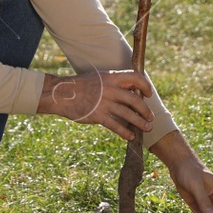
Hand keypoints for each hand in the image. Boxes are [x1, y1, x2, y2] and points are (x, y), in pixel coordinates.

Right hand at [37, 70, 153, 141]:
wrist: (62, 94)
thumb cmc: (81, 86)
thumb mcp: (99, 77)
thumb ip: (114, 82)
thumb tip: (130, 89)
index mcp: (111, 77)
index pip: (135, 77)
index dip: (145, 86)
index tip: (148, 94)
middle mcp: (110, 89)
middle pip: (135, 99)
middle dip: (145, 110)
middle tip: (151, 117)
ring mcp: (104, 103)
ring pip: (128, 114)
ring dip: (140, 122)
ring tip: (147, 127)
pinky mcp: (98, 115)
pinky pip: (115, 125)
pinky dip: (125, 132)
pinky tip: (130, 136)